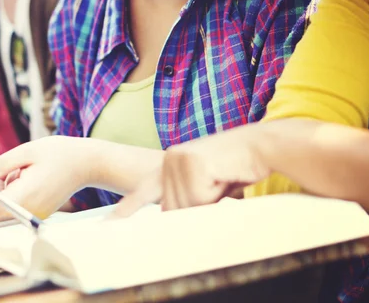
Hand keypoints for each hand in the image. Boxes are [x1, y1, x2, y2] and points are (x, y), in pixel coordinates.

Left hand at [0, 136, 96, 219]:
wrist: (89, 162)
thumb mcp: (27, 152)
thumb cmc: (60, 153)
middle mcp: (30, 209)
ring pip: (7, 203)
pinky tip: (31, 173)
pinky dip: (16, 189)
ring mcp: (37, 212)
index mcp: (25, 195)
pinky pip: (19, 203)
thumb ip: (0, 165)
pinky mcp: (41, 210)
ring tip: (23, 165)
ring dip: (5, 185)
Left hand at [114, 124, 269, 216]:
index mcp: (168, 163)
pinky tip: (225, 175)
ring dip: (210, 201)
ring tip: (223, 178)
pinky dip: (218, 193)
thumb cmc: (235, 167)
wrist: (259, 145)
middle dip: (200, 206)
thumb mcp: (204, 183)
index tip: (108, 224)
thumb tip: (172, 216)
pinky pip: (202, 199)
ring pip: (188, 207)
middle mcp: (169, 159)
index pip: (143, 190)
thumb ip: (186, 197)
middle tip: (219, 184)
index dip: (127, 209)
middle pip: (173, 209)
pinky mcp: (193, 162)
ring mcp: (179, 159)